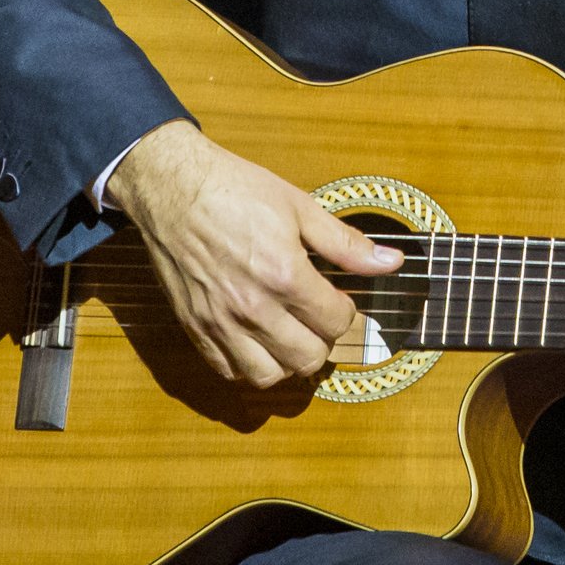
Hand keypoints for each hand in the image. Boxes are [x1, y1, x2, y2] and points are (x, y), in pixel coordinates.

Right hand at [104, 119, 397, 386]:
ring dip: (287, 361)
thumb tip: (391, 262)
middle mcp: (252, 306)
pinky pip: (228, 372)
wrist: (172, 187)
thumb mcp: (300, 207)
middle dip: (323, 340)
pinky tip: (257, 341)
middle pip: (308, 358)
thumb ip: (346, 244)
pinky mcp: (195, 327)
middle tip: (317, 318)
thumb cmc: (235, 190)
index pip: (336, 322)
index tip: (338, 297)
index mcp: (284, 274)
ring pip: (269, 376)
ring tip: (290, 334)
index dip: (346, 311)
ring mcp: (220, 322)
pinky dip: (249, 366)